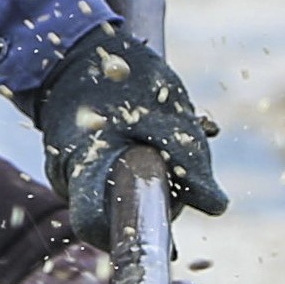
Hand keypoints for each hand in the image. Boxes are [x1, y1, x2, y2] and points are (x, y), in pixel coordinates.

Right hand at [27, 29, 226, 227]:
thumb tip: (217, 207)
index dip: (124, 236)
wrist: (76, 47)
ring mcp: (67, 167)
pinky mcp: (75, 158)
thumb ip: (190, 163)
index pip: (92, 223)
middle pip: (111, 213)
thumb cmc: (122, 75)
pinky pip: (105, 176)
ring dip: (145, 180)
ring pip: (112, 193)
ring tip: (166, 145)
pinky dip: (131, 166)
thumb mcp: (166, 114)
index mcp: (82, 165)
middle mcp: (67, 174)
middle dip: (151, 202)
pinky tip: (151, 142)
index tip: (158, 232)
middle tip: (180, 176)